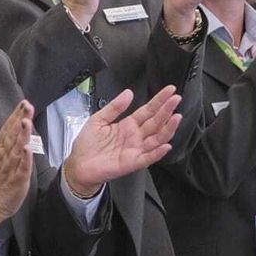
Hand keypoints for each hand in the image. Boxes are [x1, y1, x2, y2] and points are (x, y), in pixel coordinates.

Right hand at [0, 101, 35, 218]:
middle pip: (12, 135)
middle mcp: (4, 156)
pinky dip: (24, 158)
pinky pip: (21, 168)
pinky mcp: (16, 180)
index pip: (8, 130)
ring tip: (26, 121)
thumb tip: (11, 131)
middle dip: (20, 119)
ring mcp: (10, 168)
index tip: (23, 104)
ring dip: (21, 135)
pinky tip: (26, 148)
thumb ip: (5, 146)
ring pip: (16, 148)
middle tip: (27, 105)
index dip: (15, 116)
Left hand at [62, 86, 183, 192]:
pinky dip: (158, 153)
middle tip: (176, 99)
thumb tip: (128, 93)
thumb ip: (114, 107)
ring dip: (168, 128)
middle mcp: (135, 136)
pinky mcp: (132, 162)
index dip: (159, 100)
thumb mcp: (98, 119)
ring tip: (176, 117)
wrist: (79, 165)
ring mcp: (135, 149)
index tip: (170, 90)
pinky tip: (166, 145)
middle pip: (156, 122)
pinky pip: (148, 157)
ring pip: (157, 138)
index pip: (148, 110)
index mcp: (127, 125)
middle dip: (167, 110)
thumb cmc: (88, 144)